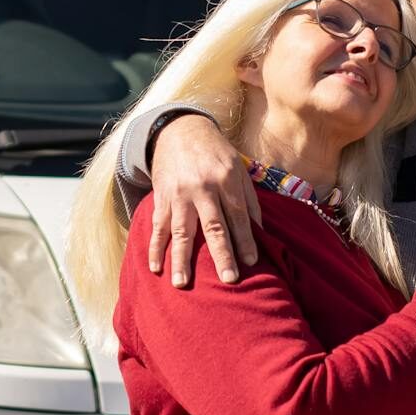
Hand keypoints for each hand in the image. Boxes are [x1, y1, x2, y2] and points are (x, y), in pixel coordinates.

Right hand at [145, 113, 260, 287]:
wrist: (180, 130)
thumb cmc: (216, 153)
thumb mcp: (239, 168)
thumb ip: (249, 200)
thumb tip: (260, 233)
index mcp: (226, 180)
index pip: (238, 215)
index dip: (245, 239)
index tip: (251, 263)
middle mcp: (202, 188)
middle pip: (213, 227)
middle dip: (221, 255)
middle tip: (229, 280)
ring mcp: (179, 194)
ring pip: (181, 231)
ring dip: (181, 259)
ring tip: (181, 284)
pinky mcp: (162, 198)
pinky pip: (158, 226)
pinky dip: (155, 248)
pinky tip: (155, 267)